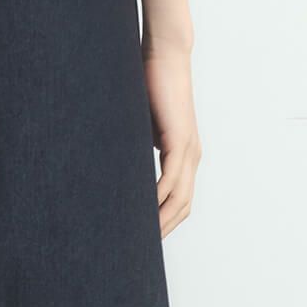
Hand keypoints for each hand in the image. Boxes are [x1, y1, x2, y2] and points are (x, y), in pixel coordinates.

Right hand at [144, 49, 201, 237]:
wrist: (164, 56)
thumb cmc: (148, 87)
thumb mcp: (138, 129)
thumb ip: (134, 151)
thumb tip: (114, 169)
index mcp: (183, 156)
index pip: (177, 200)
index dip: (164, 222)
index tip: (144, 239)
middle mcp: (191, 157)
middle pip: (182, 207)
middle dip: (163, 230)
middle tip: (140, 251)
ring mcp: (189, 150)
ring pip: (179, 199)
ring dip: (161, 222)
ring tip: (141, 239)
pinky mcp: (180, 141)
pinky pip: (171, 181)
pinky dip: (159, 200)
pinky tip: (144, 213)